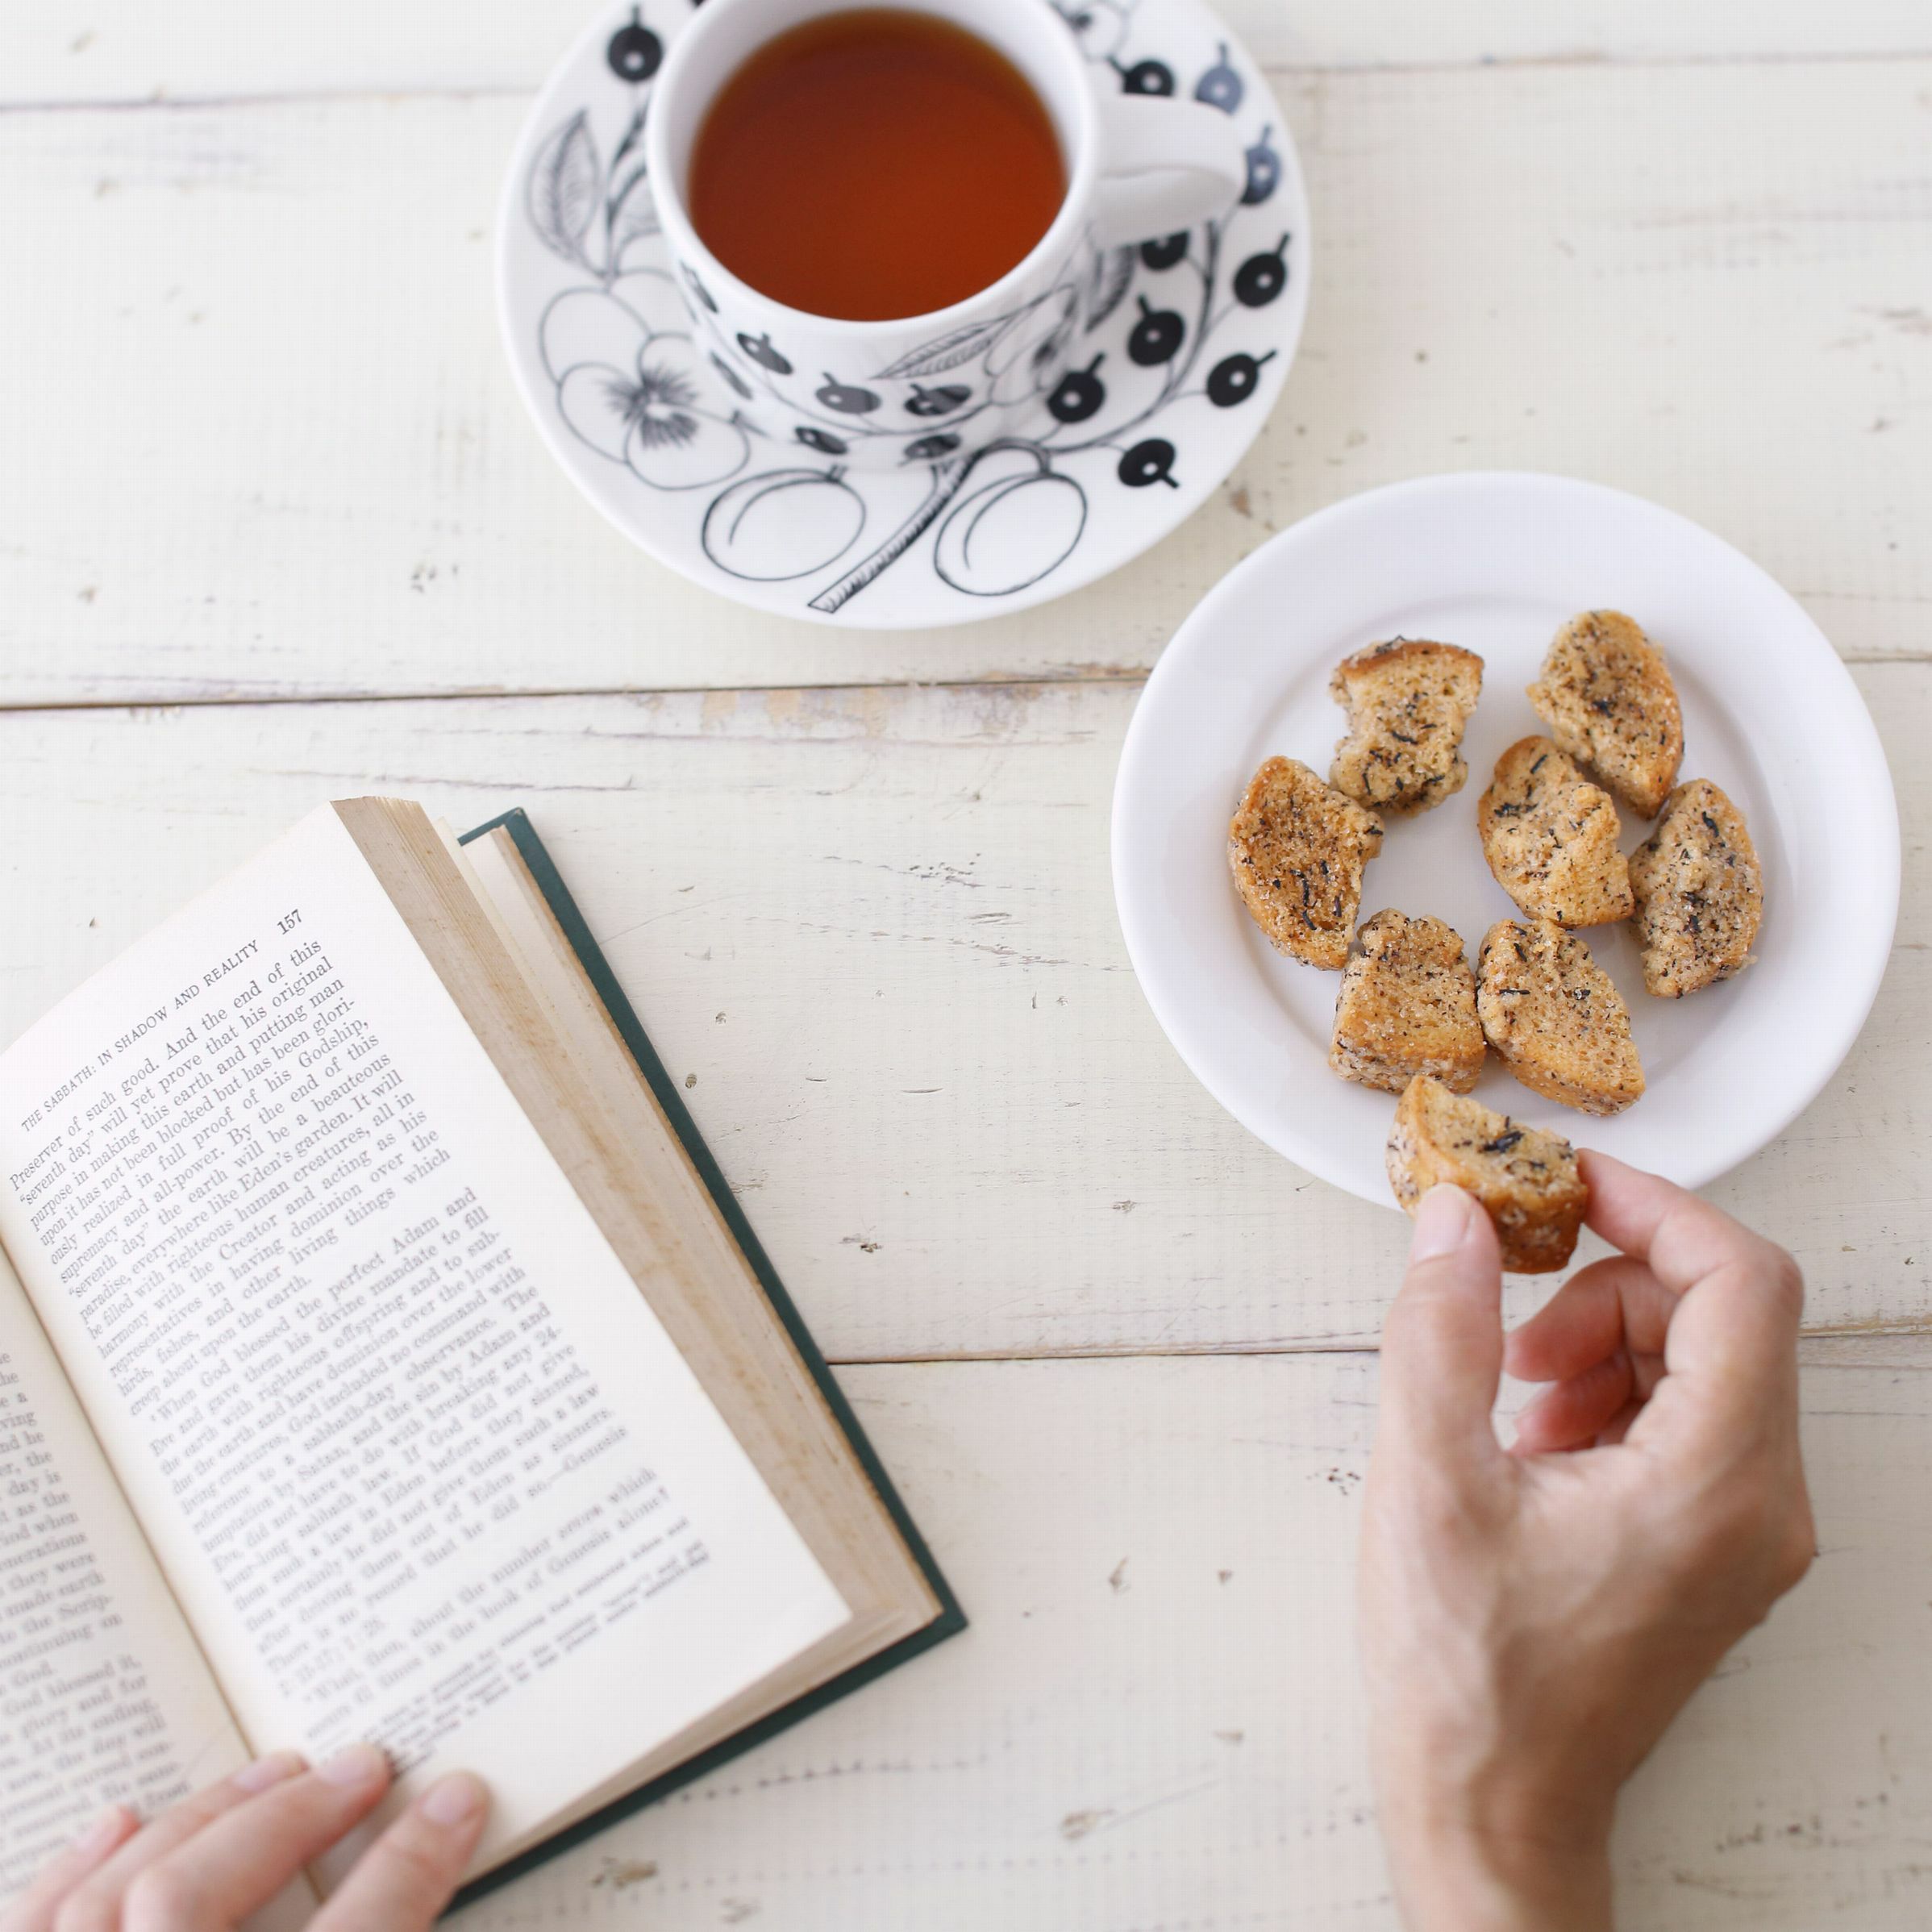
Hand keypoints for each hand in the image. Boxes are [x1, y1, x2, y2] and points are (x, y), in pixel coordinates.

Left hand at [5, 1747, 486, 1931]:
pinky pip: (33, 1929)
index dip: (414, 1865)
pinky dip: (72, 1871)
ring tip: (270, 1774)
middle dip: (295, 1820)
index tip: (459, 1800)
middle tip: (362, 1768)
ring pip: (120, 1896)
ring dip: (204, 1822)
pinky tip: (122, 1819)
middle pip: (206, 1899)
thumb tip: (437, 1846)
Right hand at [1359, 1151, 1814, 1931]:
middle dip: (1603, 1289)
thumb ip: (1438, 1328)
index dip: (1653, 1206)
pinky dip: (1608, 1395)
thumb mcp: (1427, 1479)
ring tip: (1504, 1399)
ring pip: (1699, 1361)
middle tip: (1504, 1329)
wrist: (1494, 1806)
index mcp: (1717, 1481)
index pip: (1741, 1280)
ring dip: (1598, 1341)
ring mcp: (1747, 1530)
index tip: (1564, 1185)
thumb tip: (1455, 1217)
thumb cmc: (1467, 1670)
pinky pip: (1686, 1418)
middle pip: (1720, 1313)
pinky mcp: (1715, 1546)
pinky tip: (1529, 1445)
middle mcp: (1763, 1504)